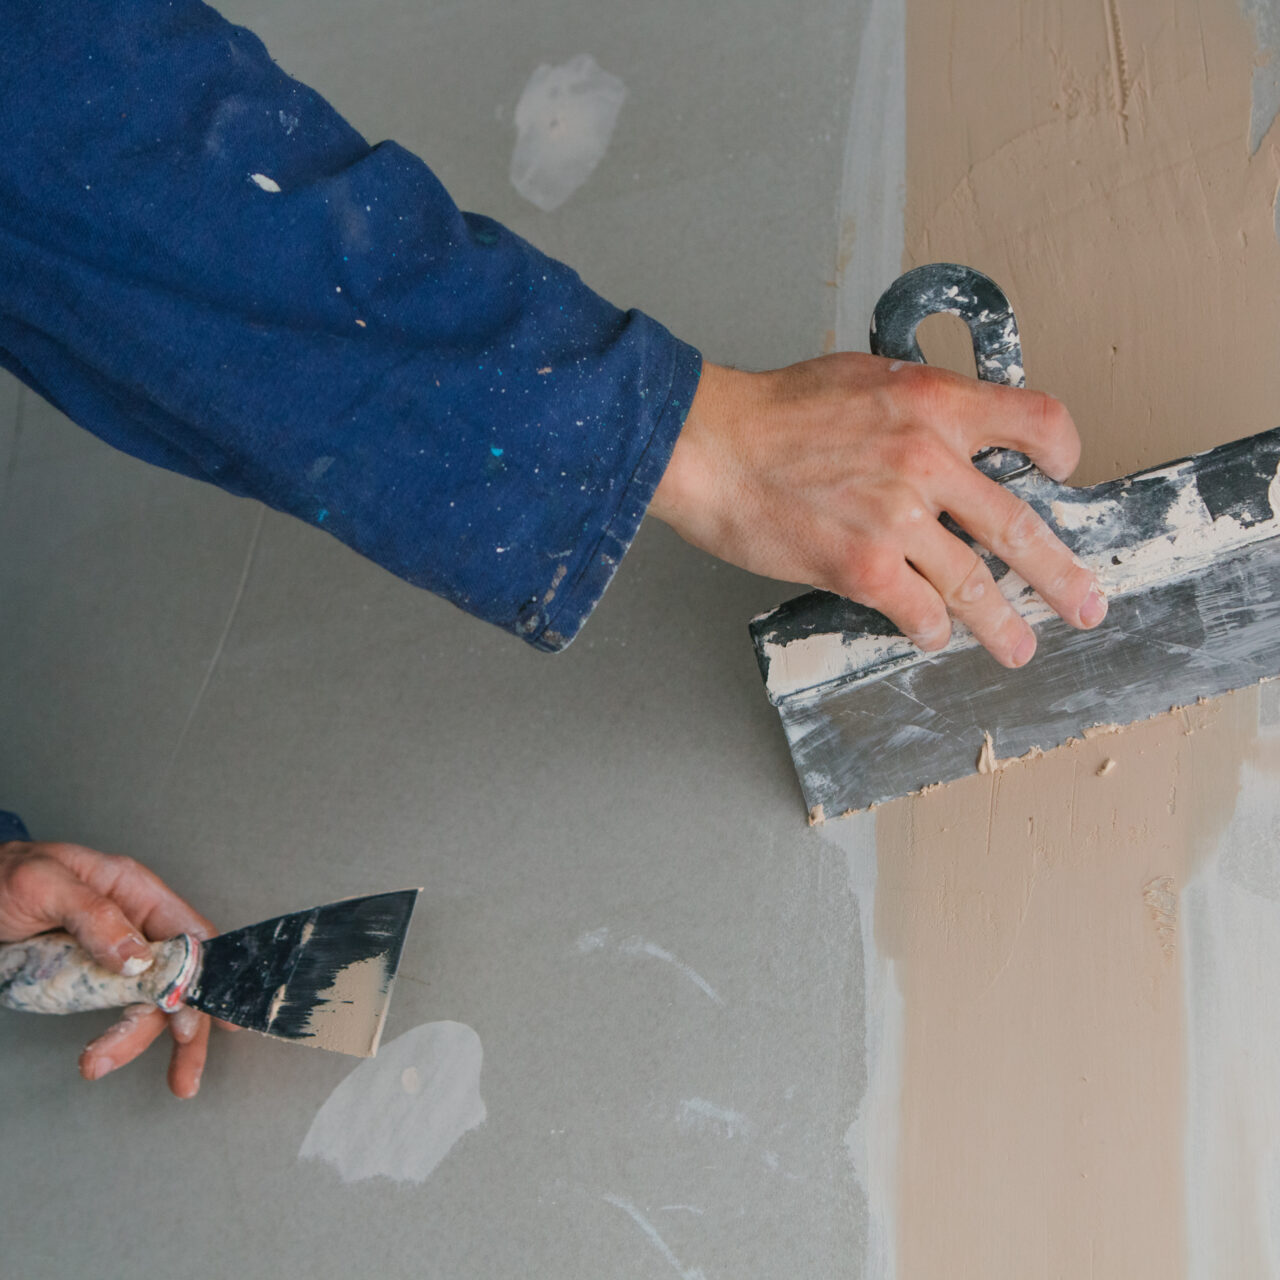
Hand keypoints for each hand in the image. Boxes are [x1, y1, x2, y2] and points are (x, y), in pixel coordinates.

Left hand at [0, 840, 218, 1097]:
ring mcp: (110, 952)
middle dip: (182, 1027)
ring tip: (100, 1064)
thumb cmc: (0, 876)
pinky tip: (99, 1054)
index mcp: (134, 891)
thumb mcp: (43, 885)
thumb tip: (139, 958)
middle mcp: (133, 923)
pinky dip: (113, 1036)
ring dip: (133, 1038)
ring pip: (142, 1001)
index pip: (189, 934)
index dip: (207, 976)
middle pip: (174, 978)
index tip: (204, 1016)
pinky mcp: (86, 976)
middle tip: (184, 1074)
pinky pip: (111, 1008)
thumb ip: (95, 916)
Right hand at [650, 354, 1106, 667]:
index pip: (1034, 421)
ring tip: (1018, 646)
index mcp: (932, 402)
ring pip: (976, 584)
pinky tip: (930, 633)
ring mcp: (897, 518)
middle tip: (1084, 603)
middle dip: (1060, 575)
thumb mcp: (859, 378)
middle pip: (1019, 526)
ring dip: (1003, 625)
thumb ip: (914, 407)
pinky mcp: (863, 568)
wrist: (708, 446)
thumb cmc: (769, 412)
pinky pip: (920, 610)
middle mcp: (927, 459)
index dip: (1060, 452)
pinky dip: (931, 628)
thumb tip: (942, 437)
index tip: (1062, 473)